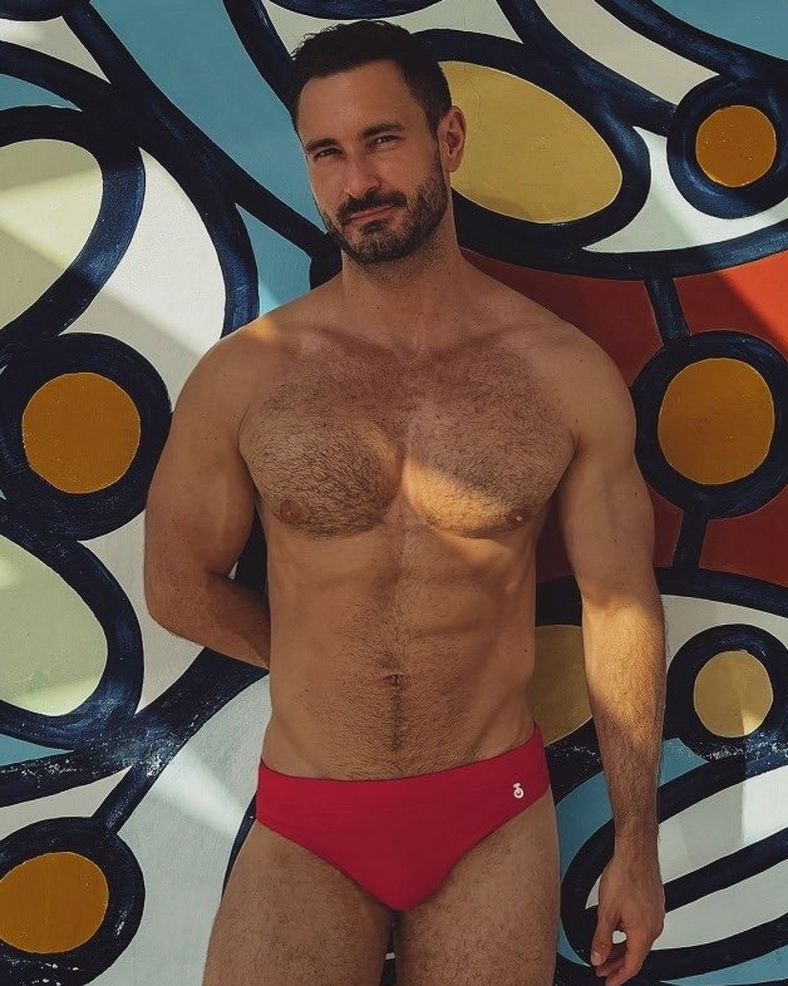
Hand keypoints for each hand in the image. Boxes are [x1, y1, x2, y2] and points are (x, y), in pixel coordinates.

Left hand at [590, 851, 663, 985]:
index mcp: (643, 933)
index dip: (618, 976)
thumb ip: (601, 938)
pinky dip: (629, 934)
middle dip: (617, 964)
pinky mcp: (654, 904)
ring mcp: (655, 915)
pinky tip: (617, 928)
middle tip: (602, 968)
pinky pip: (642, 926)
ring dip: (622, 948)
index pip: (632, 965)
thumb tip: (598, 957)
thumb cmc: (625, 876)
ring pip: (639, 940)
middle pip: (636, 955)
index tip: (608, 981)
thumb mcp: (606, 912)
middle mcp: (654, 927)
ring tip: (606, 950)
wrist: (636, 852)